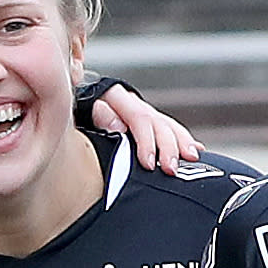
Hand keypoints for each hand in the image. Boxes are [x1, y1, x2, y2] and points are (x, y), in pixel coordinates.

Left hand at [86, 81, 210, 178]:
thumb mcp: (83, 115)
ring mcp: (144, 111)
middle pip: (158, 122)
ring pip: (168, 125)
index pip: (139, 118)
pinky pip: (171, 129)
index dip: (146, 141)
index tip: (148, 163)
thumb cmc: (77, 121)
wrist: (71, 111)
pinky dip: (184, 140)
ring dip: (181, 143)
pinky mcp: (150, 122)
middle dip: (168, 147)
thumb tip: (120, 128)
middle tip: (171, 169)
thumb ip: (101, 117)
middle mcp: (134, 103)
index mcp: (116, 98)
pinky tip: (197, 151)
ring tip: (192, 158)